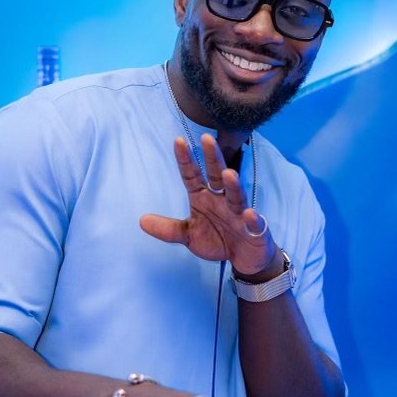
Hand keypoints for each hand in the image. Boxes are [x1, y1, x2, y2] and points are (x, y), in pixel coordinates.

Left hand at [140, 134, 277, 276]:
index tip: (178, 141)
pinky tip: (249, 214)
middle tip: (206, 138)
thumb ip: (168, 229)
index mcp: (203, 198)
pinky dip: (252, 218)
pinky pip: (254, 223)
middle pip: (216, 176)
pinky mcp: (255, 229)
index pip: (192, 175)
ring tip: (229, 174)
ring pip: (236, 196)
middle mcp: (221, 200)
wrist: (244, 258)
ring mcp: (239, 213)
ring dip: (233, 185)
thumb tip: (141, 221)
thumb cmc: (217, 239)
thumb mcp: (188, 236)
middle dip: (212, 158)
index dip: (185, 160)